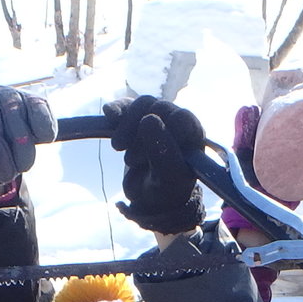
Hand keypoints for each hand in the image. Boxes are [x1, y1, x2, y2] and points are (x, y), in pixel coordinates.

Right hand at [102, 95, 204, 234]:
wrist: (149, 197)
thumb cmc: (165, 190)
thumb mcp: (166, 178)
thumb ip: (161, 151)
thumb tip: (148, 119)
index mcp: (193, 134)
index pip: (180, 118)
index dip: (161, 133)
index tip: (144, 155)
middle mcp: (178, 121)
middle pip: (158, 108)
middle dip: (139, 133)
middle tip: (130, 160)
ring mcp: (157, 116)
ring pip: (142, 104)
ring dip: (126, 125)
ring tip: (118, 147)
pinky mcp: (137, 118)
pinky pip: (127, 105)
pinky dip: (117, 110)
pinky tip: (109, 116)